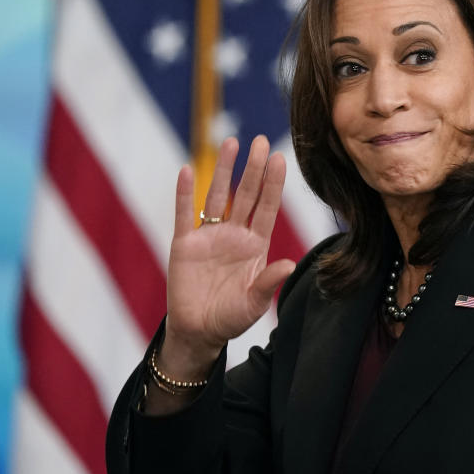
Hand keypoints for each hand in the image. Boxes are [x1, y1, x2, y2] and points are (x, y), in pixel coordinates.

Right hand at [159, 135, 295, 379]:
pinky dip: (185, 193)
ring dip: (224, 170)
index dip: (273, 184)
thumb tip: (290, 264)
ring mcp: (209, 236)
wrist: (198, 332)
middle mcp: (234, 234)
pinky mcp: (184, 244)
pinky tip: (189, 170)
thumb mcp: (254, 304)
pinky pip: (184, 214)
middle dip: (253, 169)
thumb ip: (268, 282)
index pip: (266, 208)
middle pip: (245, 195)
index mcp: (255, 245)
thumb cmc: (231, 318)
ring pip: (217, 196)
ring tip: (231, 143)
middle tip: (260, 141)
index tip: (280, 158)